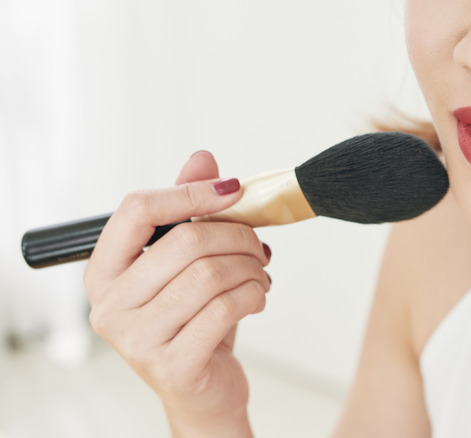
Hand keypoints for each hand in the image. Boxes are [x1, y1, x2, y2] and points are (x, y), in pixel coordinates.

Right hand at [84, 151, 270, 436]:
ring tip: (258, 275)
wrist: (201, 390)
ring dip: (250, 268)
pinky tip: (256, 298)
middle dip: (237, 236)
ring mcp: (137, 340)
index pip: (136, 210)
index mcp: (104, 273)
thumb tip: (202, 159)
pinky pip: (225, 308)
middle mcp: (110, 306)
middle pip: (186, 241)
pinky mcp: (172, 365)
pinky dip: (254, 295)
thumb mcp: (186, 265)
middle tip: (257, 245)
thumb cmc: (191, 321)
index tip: (232, 190)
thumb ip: (188, 211)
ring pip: (211, 274)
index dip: (190, 193)